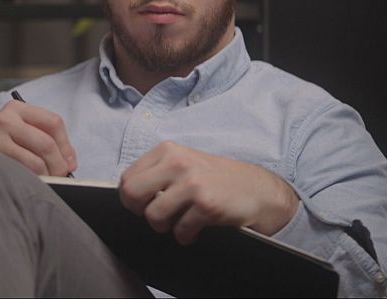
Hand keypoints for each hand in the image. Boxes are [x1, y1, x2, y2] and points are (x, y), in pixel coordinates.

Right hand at [0, 99, 76, 176]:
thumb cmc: (0, 148)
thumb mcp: (21, 133)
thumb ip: (45, 140)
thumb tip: (69, 161)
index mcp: (17, 108)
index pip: (53, 122)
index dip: (66, 145)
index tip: (70, 162)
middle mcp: (5, 118)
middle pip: (47, 144)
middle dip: (59, 165)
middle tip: (61, 176)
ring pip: (36, 162)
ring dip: (47, 176)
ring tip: (46, 180)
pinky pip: (22, 173)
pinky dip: (33, 181)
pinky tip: (30, 182)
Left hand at [118, 141, 297, 243]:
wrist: (259, 190)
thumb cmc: (217, 179)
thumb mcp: (185, 163)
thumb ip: (158, 172)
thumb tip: (128, 192)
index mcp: (168, 151)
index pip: (127, 177)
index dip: (130, 197)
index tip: (142, 205)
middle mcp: (177, 163)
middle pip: (132, 194)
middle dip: (140, 212)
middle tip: (156, 216)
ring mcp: (192, 184)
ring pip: (153, 216)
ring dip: (164, 227)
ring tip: (179, 223)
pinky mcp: (206, 205)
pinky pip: (180, 230)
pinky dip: (186, 236)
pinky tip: (196, 229)